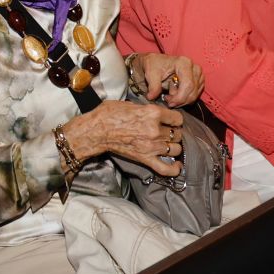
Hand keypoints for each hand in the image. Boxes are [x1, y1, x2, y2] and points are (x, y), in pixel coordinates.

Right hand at [67, 100, 184, 176]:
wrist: (96, 131)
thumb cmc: (108, 114)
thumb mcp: (130, 104)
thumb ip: (146, 109)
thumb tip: (152, 112)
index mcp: (152, 113)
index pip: (178, 118)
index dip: (175, 119)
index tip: (171, 121)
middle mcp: (155, 130)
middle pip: (177, 134)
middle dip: (173, 133)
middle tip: (166, 132)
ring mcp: (151, 146)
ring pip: (176, 149)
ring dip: (173, 147)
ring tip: (168, 145)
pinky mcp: (145, 159)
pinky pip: (165, 168)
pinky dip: (174, 169)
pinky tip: (177, 166)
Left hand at [127, 52, 203, 107]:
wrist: (156, 63)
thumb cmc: (154, 65)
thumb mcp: (151, 73)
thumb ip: (153, 86)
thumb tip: (151, 97)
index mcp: (184, 63)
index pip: (187, 84)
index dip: (180, 97)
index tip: (169, 103)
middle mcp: (194, 67)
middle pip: (192, 91)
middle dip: (180, 100)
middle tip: (168, 102)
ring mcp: (198, 74)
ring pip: (194, 95)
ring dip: (182, 100)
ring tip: (169, 97)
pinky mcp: (199, 81)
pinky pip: (195, 95)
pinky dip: (185, 99)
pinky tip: (174, 96)